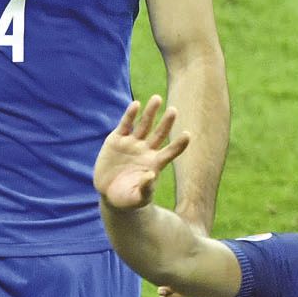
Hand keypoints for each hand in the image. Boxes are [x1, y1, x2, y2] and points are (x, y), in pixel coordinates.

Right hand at [94, 97, 190, 212]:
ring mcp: (132, 143)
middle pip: (159, 133)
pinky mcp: (117, 140)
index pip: (171, 151)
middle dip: (166, 122)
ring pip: (144, 125)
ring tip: (157, 98)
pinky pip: (125, 125)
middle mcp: (146, 150)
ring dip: (150, 112)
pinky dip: (130, 115)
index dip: (179, 144)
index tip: (188, 135)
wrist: (109, 194)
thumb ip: (145, 188)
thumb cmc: (128, 198)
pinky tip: (136, 104)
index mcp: (155, 163)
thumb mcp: (137, 198)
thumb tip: (151, 175)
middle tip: (174, 110)